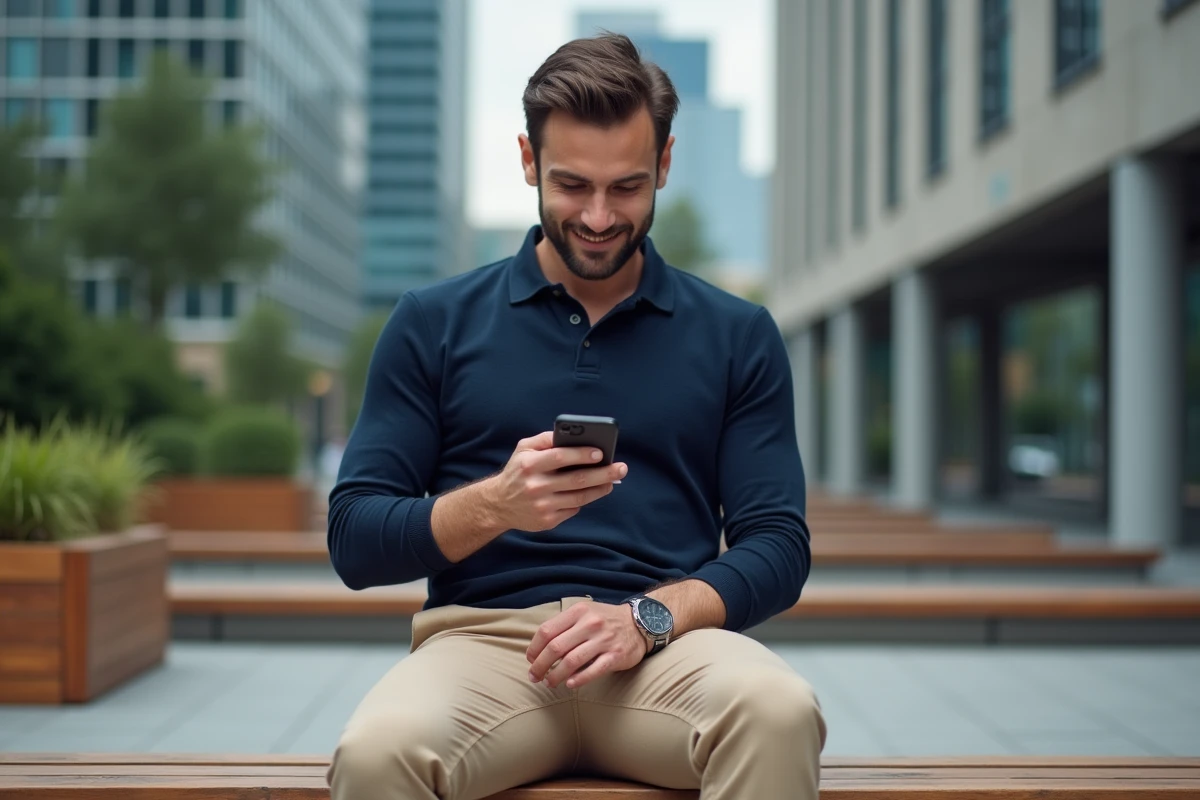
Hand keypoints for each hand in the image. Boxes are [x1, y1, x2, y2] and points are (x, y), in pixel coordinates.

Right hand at [484, 431, 627, 532]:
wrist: (498, 504)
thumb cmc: (517, 471)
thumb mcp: (523, 449)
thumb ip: (545, 439)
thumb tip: (573, 434)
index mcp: (529, 465)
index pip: (560, 457)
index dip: (582, 454)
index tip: (600, 453)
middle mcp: (535, 486)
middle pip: (576, 480)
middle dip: (603, 474)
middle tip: (621, 468)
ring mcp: (542, 506)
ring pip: (579, 498)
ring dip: (600, 489)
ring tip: (612, 481)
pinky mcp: (547, 521)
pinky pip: (573, 510)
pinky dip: (584, 500)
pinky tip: (591, 493)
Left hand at [526, 600, 648, 689]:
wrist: (640, 622)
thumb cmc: (605, 620)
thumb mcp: (584, 613)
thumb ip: (564, 626)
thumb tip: (538, 650)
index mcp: (578, 612)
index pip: (547, 630)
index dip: (534, 648)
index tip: (530, 660)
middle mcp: (590, 624)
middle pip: (555, 647)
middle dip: (540, 665)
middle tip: (534, 677)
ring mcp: (604, 640)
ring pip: (571, 661)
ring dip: (555, 676)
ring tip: (549, 683)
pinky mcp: (616, 656)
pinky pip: (593, 671)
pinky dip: (578, 680)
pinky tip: (569, 685)